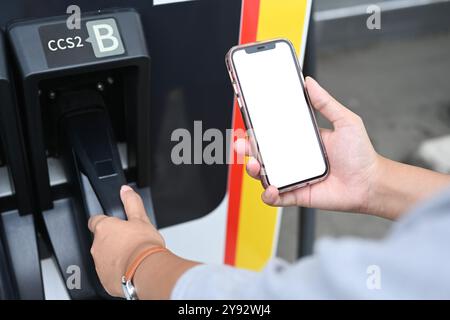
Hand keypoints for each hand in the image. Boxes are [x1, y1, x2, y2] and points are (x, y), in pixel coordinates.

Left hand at [88, 185, 164, 296]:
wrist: (146, 271)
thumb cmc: (143, 246)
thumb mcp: (141, 218)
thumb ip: (131, 202)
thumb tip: (125, 190)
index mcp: (104, 228)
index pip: (95, 220)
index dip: (105, 221)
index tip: (114, 224)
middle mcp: (97, 246)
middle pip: (101, 239)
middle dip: (112, 240)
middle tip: (129, 241)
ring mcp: (99, 264)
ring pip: (104, 256)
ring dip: (114, 255)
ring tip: (132, 256)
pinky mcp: (104, 279)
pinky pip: (108, 272)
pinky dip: (117, 270)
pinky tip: (130, 268)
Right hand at [236, 77, 380, 213]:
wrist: (370, 183)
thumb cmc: (360, 154)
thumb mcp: (345, 121)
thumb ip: (325, 102)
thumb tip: (309, 82)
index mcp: (300, 140)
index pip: (272, 132)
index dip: (257, 129)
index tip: (247, 122)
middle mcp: (293, 158)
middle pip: (262, 153)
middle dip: (246, 148)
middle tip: (241, 143)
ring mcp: (293, 177)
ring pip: (263, 174)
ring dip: (253, 170)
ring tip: (254, 165)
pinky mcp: (295, 194)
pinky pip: (275, 197)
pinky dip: (268, 194)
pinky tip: (272, 187)